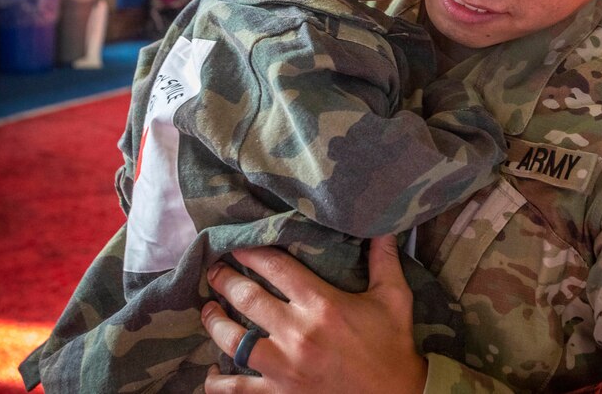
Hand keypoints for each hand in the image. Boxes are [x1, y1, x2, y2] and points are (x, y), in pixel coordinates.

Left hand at [201, 235, 427, 392]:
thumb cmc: (394, 344)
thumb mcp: (394, 297)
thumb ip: (384, 259)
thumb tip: (383, 224)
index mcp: (322, 305)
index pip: (276, 268)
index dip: (252, 252)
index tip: (237, 245)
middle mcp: (298, 334)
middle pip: (247, 299)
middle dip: (225, 280)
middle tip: (213, 271)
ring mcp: (285, 367)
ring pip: (233, 341)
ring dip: (215, 322)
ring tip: (207, 310)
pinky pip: (237, 390)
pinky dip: (218, 382)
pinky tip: (211, 372)